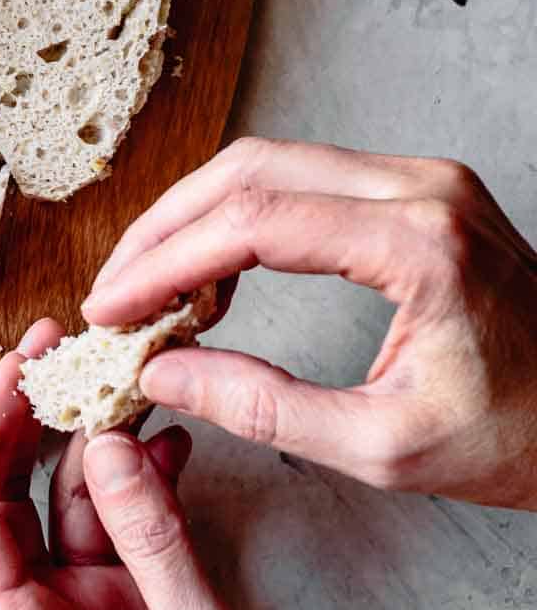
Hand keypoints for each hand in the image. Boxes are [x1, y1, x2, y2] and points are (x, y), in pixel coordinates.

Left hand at [0, 322, 353, 609]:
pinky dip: (140, 485)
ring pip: (69, 508)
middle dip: (27, 421)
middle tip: (63, 347)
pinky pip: (120, 535)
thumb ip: (155, 540)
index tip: (19, 369)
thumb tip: (110, 438)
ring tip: (127, 377)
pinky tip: (169, 444)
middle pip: (4, 501)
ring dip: (96, 444)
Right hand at [82, 138, 536, 508]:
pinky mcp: (421, 189)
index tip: (113, 309)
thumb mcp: (383, 447)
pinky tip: (216, 274)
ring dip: (199, 217)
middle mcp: (422, 190)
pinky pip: (308, 177)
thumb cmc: (518, 438)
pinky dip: (246, 215)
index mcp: (419, 245)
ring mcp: (425, 180)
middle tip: (115, 293)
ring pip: (273, 163)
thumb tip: (164, 372)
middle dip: (166, 229)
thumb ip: (264, 407)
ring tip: (152, 288)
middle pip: (252, 171)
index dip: (166, 263)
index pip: (255, 223)